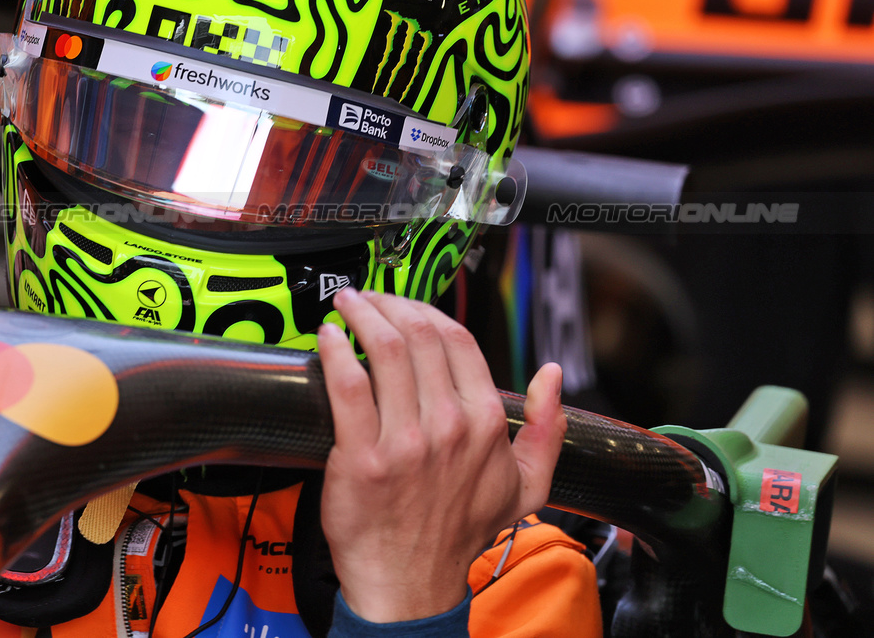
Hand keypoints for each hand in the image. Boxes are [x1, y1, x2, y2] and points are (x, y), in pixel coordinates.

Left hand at [317, 288, 564, 622]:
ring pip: (385, 351)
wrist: (411, 585)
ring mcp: (406, 442)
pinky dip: (336, 352)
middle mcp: (450, 426)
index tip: (404, 305)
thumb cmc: (459, 534)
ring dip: (362, 315)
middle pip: (419, 336)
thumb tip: (553, 378)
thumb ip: (547, 430)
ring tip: (346, 305)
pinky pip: (349, 386)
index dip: (427, 312)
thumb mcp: (527, 487)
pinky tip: (327, 338)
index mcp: (486, 424)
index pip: (458, 340)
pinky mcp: (363, 457)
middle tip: (369, 297)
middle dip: (390, 303)